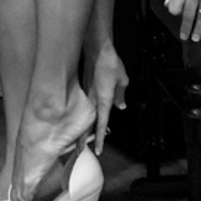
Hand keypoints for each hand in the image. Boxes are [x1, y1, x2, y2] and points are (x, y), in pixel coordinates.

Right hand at [82, 37, 126, 155]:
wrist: (97, 48)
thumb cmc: (109, 63)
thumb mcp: (123, 80)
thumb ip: (121, 95)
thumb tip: (120, 105)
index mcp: (103, 100)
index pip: (101, 125)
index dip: (100, 139)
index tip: (98, 151)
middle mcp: (92, 99)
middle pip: (87, 124)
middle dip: (82, 139)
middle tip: (77, 151)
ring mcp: (86, 93)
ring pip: (83, 115)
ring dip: (81, 126)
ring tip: (78, 137)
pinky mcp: (83, 86)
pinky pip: (83, 103)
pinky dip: (82, 111)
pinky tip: (83, 112)